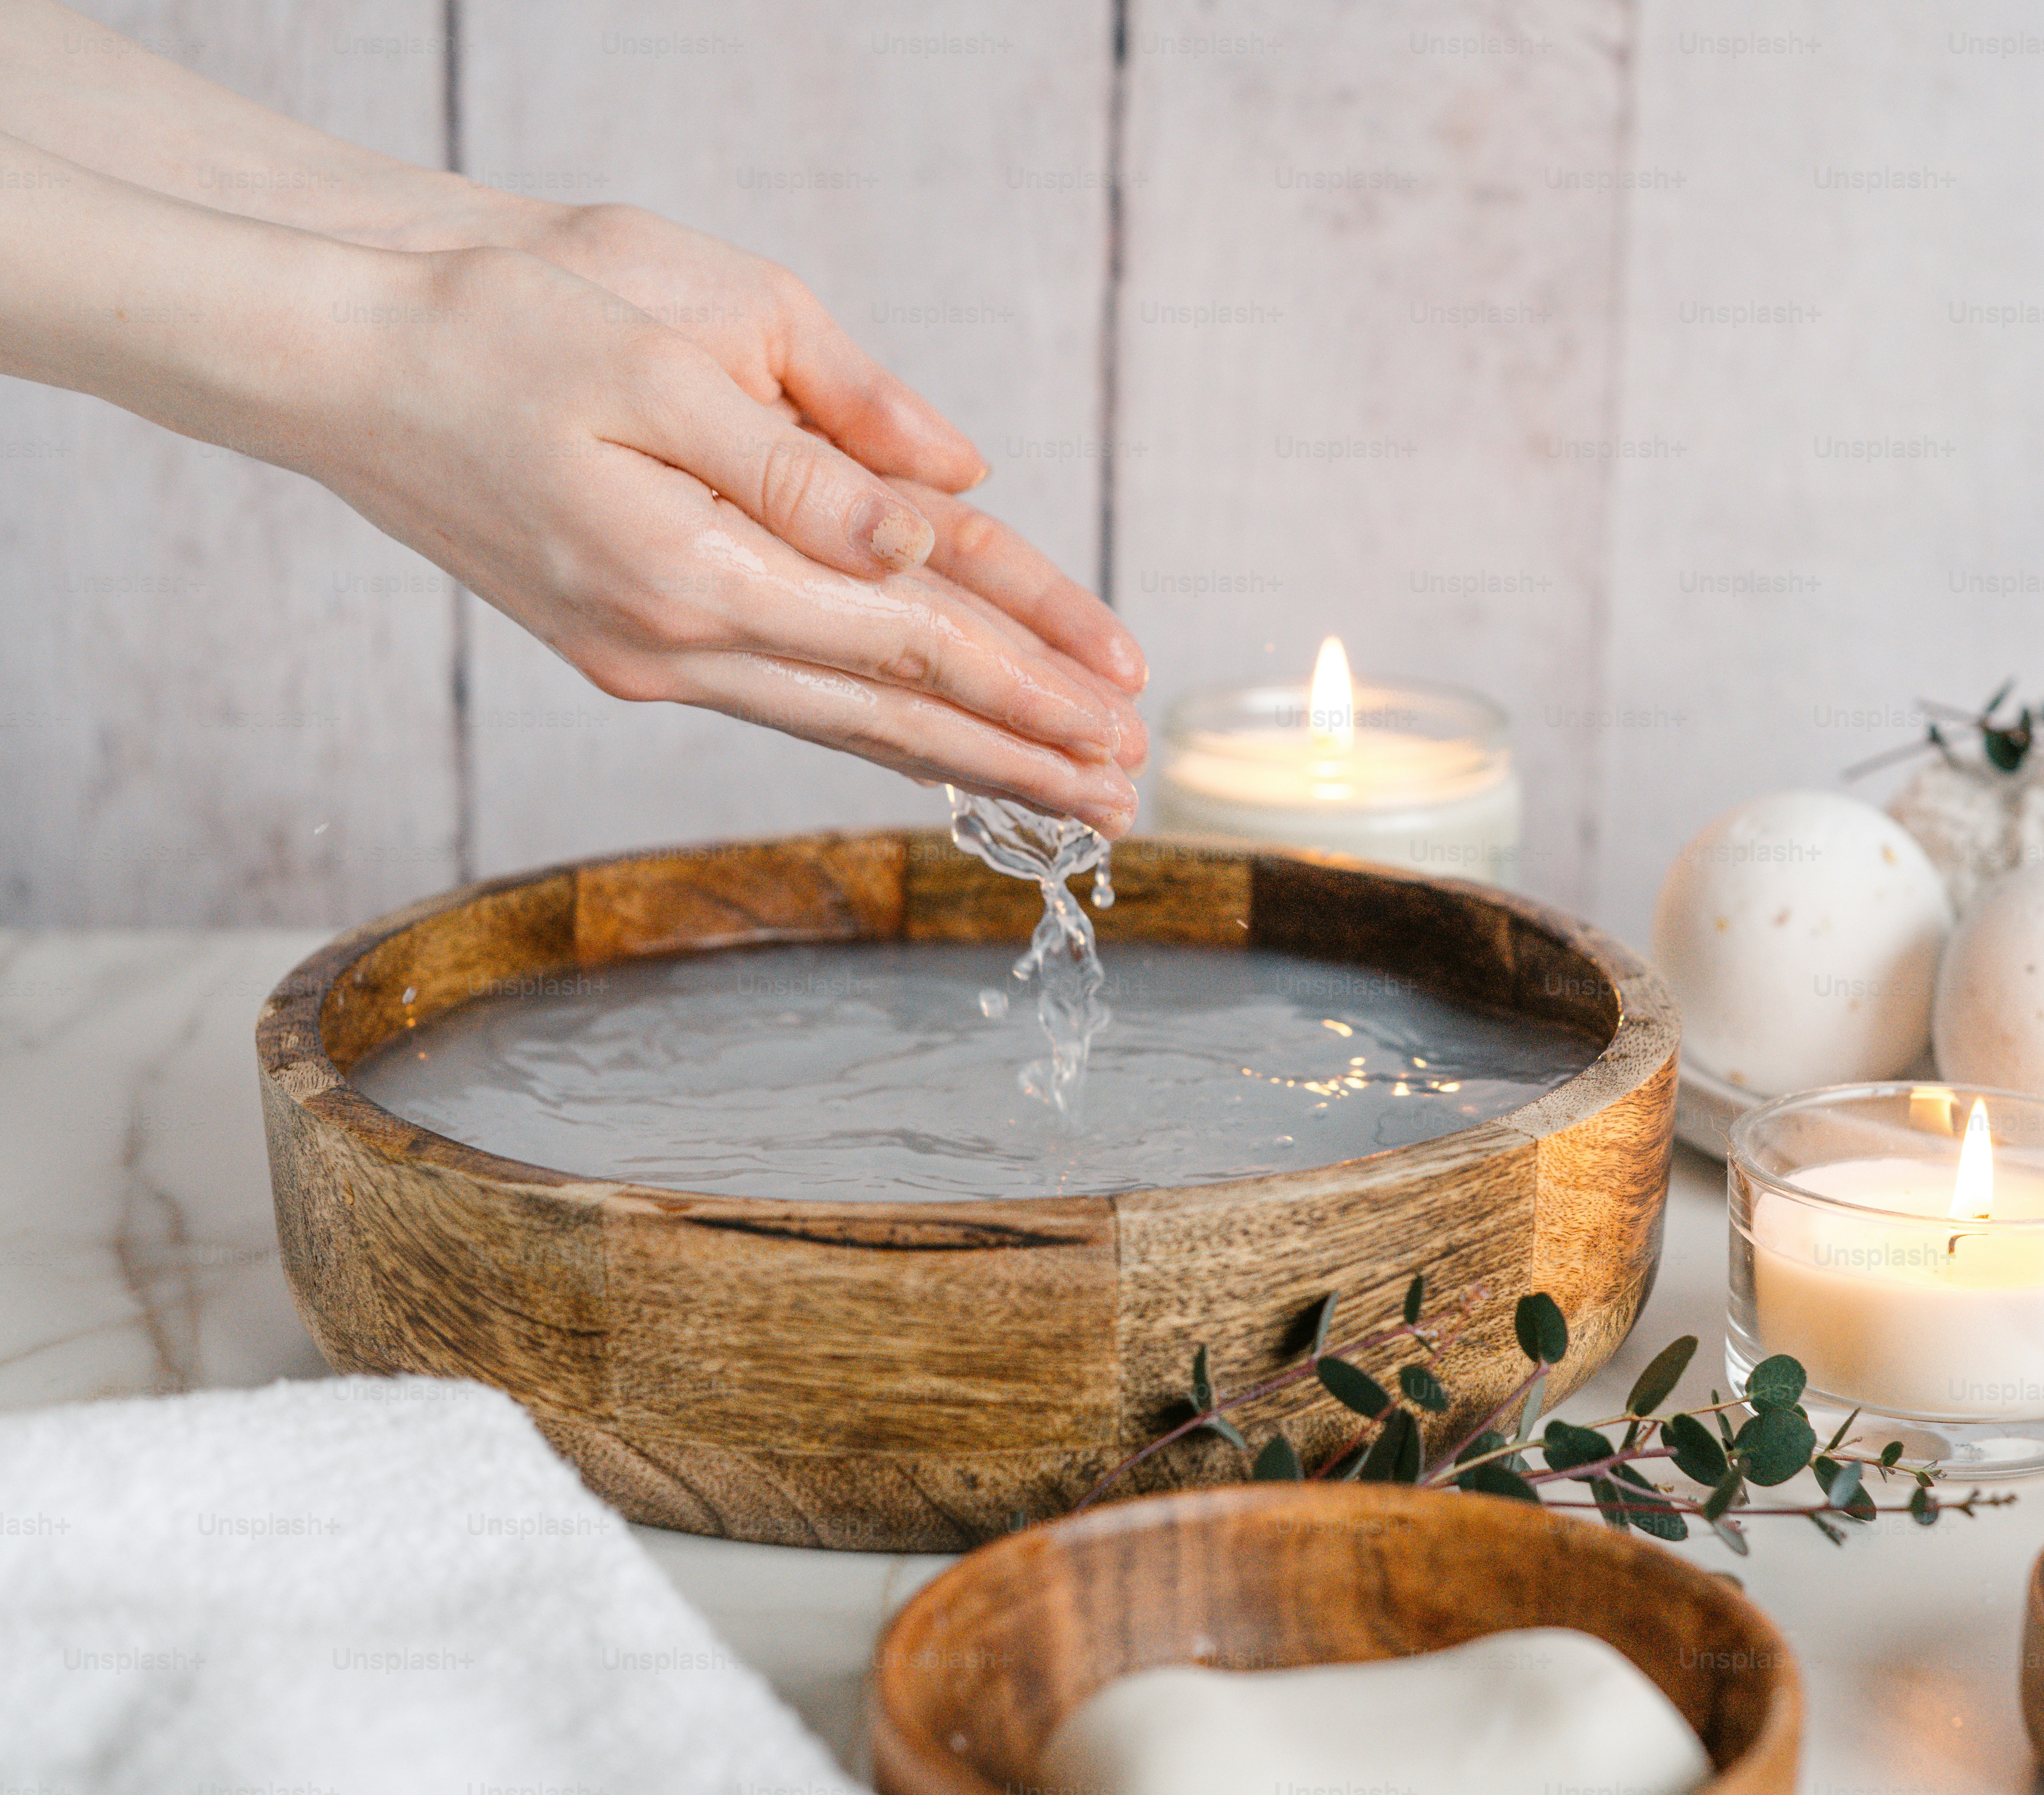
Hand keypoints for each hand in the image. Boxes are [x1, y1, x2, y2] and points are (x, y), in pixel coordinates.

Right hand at [491, 198, 1149, 754]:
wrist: (346, 360)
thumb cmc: (504, 324)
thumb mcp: (669, 352)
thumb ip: (811, 451)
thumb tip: (940, 514)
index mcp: (692, 569)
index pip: (910, 637)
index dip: (1028, 676)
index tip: (1121, 715)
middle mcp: (673, 643)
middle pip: (892, 711)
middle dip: (1021, 752)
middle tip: (1128, 801)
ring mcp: (647, 657)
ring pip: (845, 721)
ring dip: (965, 760)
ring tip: (1064, 800)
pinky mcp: (631, 641)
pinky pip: (790, 697)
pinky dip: (877, 727)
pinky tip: (935, 748)